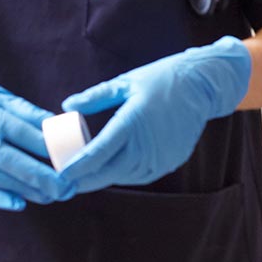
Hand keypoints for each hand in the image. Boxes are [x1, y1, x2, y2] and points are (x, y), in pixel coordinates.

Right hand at [0, 54, 73, 210]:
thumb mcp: (3, 97)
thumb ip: (31, 114)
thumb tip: (63, 126)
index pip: (29, 137)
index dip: (54, 152)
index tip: (76, 161)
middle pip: (14, 163)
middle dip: (44, 179)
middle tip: (69, 189)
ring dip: (26, 191)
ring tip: (52, 197)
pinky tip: (19, 204)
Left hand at [59, 37, 250, 192]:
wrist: (202, 87)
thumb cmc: (161, 80)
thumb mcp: (126, 82)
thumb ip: (95, 97)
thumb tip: (67, 105)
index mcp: (133, 121)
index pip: (98, 152)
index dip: (76, 166)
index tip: (58, 173)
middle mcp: (148, 144)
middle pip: (107, 172)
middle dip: (83, 180)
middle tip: (64, 181)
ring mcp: (161, 156)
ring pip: (123, 176)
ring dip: (103, 176)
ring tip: (85, 172)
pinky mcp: (171, 162)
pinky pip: (140, 175)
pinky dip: (124, 173)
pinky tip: (113, 166)